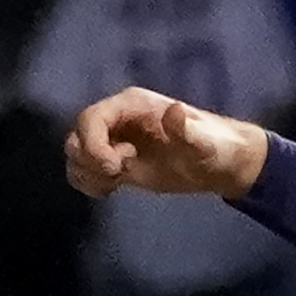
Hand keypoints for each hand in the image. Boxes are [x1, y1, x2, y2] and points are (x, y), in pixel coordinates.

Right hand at [63, 90, 268, 201]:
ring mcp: (113, 141)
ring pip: (75, 155)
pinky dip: (89, 184)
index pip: (90, 118)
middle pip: (76, 137)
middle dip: (90, 160)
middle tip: (121, 175)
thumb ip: (185, 130)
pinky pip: (84, 171)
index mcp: (131, 105)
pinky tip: (113, 190)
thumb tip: (174, 110)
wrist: (219, 163)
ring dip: (88, 174)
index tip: (113, 169)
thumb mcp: (203, 142)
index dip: (91, 144)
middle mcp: (117, 120)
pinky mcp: (114, 162)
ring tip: (117, 182)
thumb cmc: (214, 147)